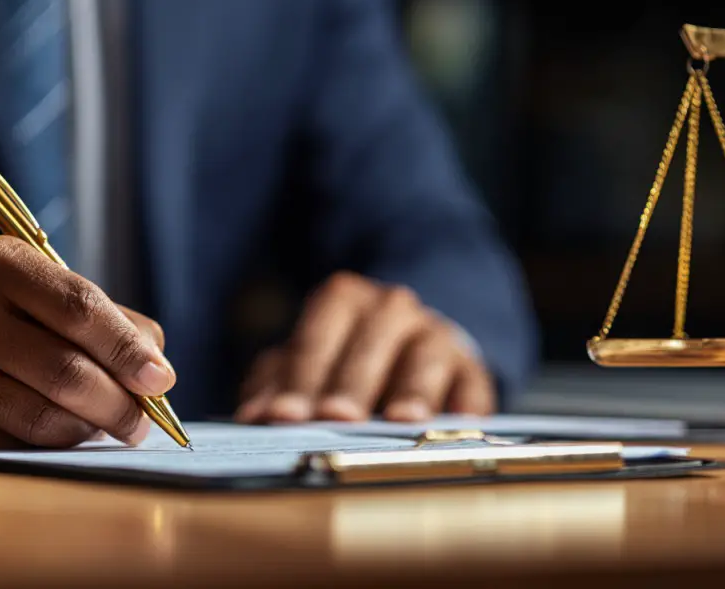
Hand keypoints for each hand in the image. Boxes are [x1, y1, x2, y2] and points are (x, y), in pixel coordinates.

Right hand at [0, 236, 174, 448]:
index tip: (160, 379)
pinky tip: (61, 433)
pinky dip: (47, 442)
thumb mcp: (41, 289)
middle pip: (63, 369)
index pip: (79, 307)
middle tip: (140, 423)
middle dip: (116, 403)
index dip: (126, 348)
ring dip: (85, 428)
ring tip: (104, 427)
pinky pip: (7, 440)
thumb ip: (106, 318)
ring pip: (38, 413)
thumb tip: (156, 366)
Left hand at [234, 271, 493, 423]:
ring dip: (411, 390)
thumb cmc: (346, 357)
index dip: (298, 380)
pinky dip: (466, 403)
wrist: (414, 344)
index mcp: (343, 300)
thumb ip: (276, 385)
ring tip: (399, 421)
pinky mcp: (471, 367)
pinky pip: (472, 383)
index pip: (315, 341)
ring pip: (424, 358)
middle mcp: (392, 309)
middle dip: (349, 385)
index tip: (282, 417)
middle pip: (368, 347)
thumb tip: (252, 418)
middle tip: (333, 419)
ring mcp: (436, 335)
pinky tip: (458, 424)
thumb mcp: (306, 362)